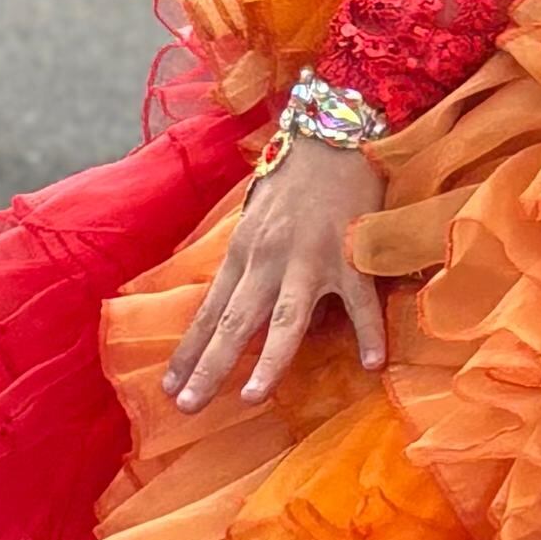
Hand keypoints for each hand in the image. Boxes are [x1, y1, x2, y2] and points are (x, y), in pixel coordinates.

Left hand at [166, 136, 383, 412]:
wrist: (335, 133)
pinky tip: (371, 365)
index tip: (169, 387)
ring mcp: (311, 259)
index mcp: (244, 251)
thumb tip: (235, 297)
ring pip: (285, 319)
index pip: (209, 311)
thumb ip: (249, 258)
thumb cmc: (297, 175)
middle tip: (187, 406)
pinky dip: (367, 333)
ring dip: (268, 361)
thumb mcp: (257, 216)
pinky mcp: (352, 254)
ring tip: (251, 398)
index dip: (189, 351)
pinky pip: (359, 301)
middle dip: (209, 367)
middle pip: (234, 323)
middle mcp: (269, 258)